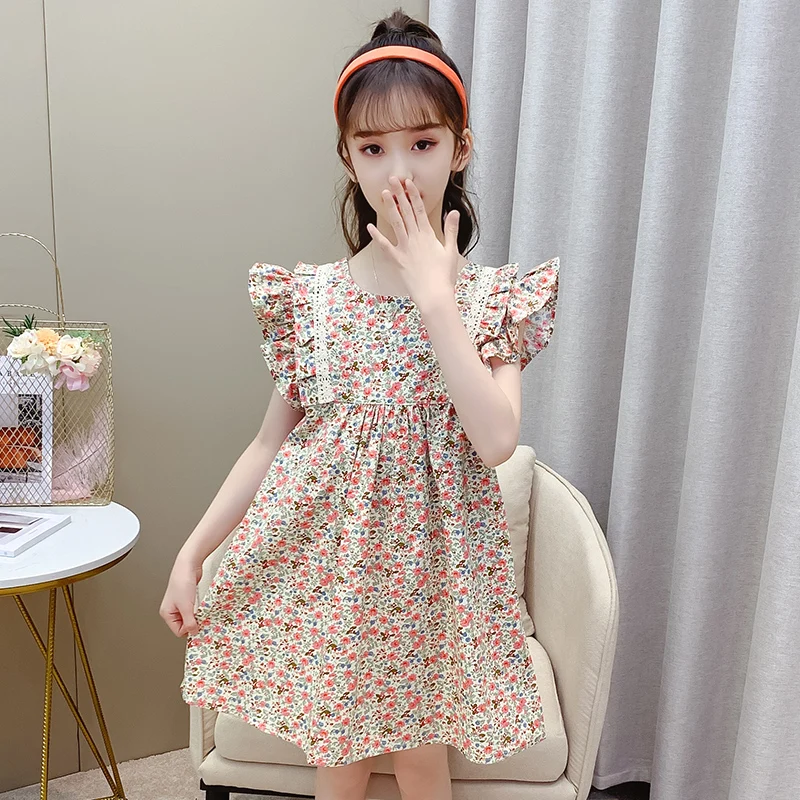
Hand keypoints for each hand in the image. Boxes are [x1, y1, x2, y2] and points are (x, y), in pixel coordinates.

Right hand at [159, 557, 202, 636]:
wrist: (188, 564)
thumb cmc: (182, 582)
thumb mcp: (186, 606)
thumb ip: (190, 622)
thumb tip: (193, 633)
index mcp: (167, 613)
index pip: (179, 631)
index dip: (189, 629)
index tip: (199, 625)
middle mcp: (172, 609)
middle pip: (185, 625)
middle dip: (194, 622)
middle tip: (201, 618)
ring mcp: (180, 603)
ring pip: (191, 617)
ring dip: (197, 615)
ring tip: (201, 609)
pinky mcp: (188, 598)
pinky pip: (194, 609)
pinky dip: (199, 609)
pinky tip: (202, 605)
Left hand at [366, 176, 459, 305]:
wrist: (434, 295)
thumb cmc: (444, 276)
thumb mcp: (451, 251)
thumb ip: (451, 230)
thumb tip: (454, 212)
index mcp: (428, 235)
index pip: (419, 210)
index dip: (413, 194)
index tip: (408, 182)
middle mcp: (415, 239)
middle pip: (406, 212)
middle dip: (399, 195)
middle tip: (393, 180)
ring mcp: (405, 249)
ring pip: (396, 224)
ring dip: (390, 208)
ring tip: (384, 194)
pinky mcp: (397, 260)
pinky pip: (385, 246)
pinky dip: (377, 236)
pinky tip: (370, 227)